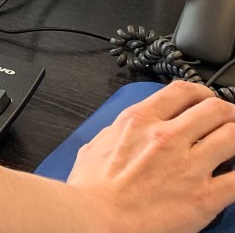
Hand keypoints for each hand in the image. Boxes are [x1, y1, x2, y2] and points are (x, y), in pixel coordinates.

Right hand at [68, 80, 234, 232]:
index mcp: (139, 121)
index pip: (183, 91)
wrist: (96, 221)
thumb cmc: (91, 191)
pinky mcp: (204, 197)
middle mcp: (166, 137)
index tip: (206, 101)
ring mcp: (188, 166)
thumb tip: (121, 132)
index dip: (202, 93)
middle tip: (229, 122)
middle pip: (214, 109)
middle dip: (227, 113)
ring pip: (233, 136)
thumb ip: (115, 133)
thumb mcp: (95, 146)